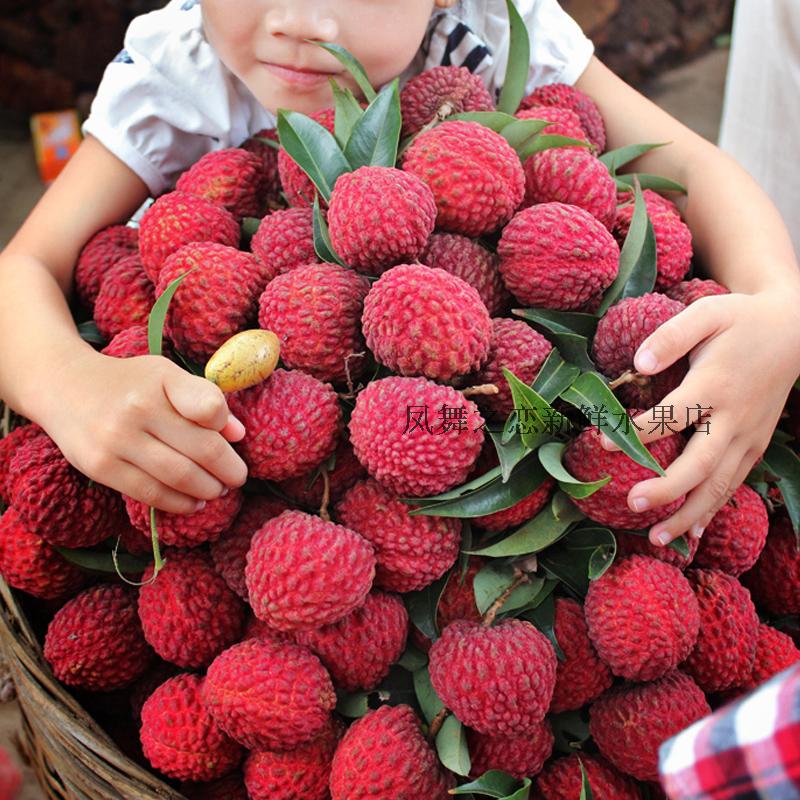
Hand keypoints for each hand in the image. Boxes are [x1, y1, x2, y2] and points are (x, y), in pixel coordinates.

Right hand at [41, 350, 248, 513]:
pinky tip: (193, 502)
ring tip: (217, 490)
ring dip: (208, 490)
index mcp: (161, 379)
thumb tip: (237, 434)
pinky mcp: (100, 467)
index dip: (226, 425)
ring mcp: (117, 439)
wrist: (63, 386)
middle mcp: (139, 408)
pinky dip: (179, 503)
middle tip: (237, 478)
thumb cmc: (130, 383)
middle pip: (203, 450)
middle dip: (229, 470)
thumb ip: (204, 399)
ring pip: (180, 476)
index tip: (231, 437)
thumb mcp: (166, 376)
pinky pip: (150, 494)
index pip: (209, 406)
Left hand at [599, 288, 799, 545]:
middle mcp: (734, 418)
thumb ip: (671, 337)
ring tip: (657, 539)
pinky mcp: (755, 445)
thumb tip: (638, 362)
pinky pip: (733, 483)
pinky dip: (711, 509)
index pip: (673, 415)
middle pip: (700, 463)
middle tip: (631, 503)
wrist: (792, 329)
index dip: (637, 431)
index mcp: (716, 385)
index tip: (601, 442)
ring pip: (720, 485)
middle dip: (667, 488)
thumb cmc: (740, 320)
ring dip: (688, 513)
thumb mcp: (707, 314)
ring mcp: (748, 436)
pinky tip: (690, 531)